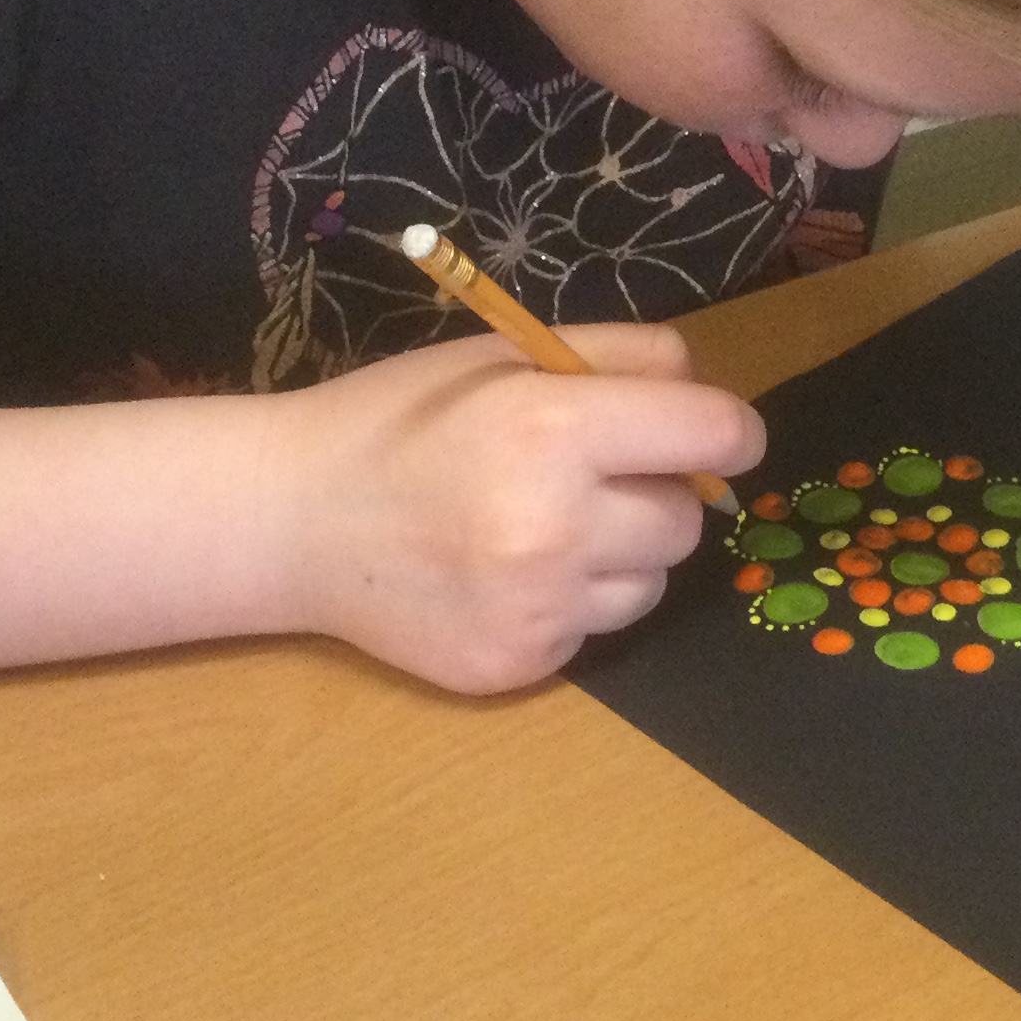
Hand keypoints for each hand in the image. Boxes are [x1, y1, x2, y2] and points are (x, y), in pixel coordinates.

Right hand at [270, 324, 764, 693]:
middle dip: (655, 493)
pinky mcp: (523, 664)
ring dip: (620, 555)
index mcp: (553, 428)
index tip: (711, 435)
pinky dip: (571, 602)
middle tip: (584, 478)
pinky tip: (504, 576)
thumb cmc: (402, 420)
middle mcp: (556, 526)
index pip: (716, 434)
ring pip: (652, 583)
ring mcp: (540, 607)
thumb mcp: (503, 356)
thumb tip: (708, 388)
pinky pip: (598, 630)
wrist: (294, 520)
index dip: (726, 431)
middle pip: (688, 519)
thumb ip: (618, 357)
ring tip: (537, 529)